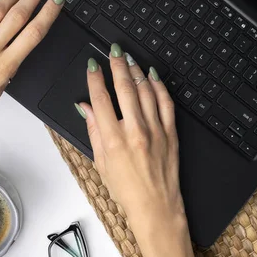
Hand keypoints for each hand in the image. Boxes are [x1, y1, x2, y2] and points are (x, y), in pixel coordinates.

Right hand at [76, 44, 196, 256]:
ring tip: (129, 59)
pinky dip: (159, 86)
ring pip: (146, 91)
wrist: (156, 206)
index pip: (101, 99)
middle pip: (124, 88)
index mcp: (113, 140)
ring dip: (136, 71)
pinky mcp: (171, 133)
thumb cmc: (125, 189)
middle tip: (113, 51)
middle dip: (117, 65)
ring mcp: (155, 130)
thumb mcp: (100, 162)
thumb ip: (93, 131)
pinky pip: (166, 102)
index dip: (94, 78)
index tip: (92, 65)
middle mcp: (134, 131)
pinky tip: (152, 76)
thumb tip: (85, 108)